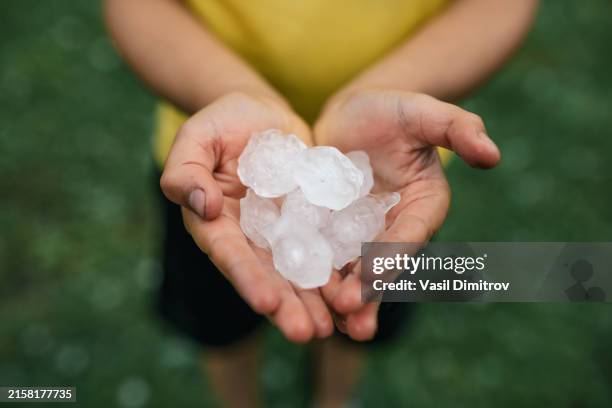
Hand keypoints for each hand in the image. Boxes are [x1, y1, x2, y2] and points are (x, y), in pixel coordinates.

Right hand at [160, 92, 333, 342]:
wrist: (264, 115)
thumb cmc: (223, 122)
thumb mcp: (198, 138)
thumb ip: (186, 170)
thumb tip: (202, 206)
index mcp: (216, 222)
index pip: (229, 253)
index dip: (246, 277)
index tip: (265, 302)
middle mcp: (249, 236)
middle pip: (266, 274)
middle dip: (285, 305)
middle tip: (305, 333)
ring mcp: (281, 232)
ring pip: (296, 271)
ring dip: (312, 301)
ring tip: (331, 328)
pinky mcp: (310, 222)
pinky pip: (323, 248)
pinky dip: (336, 272)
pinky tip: (354, 293)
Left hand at [314, 89, 500, 339]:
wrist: (350, 115)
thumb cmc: (392, 109)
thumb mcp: (423, 112)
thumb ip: (458, 129)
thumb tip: (493, 154)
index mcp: (423, 206)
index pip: (410, 235)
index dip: (393, 257)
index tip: (375, 279)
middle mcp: (395, 226)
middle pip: (382, 263)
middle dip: (369, 292)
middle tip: (353, 319)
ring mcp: (362, 232)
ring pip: (353, 268)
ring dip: (342, 296)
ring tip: (329, 324)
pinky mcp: (332, 229)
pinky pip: (324, 254)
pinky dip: (315, 275)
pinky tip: (299, 296)